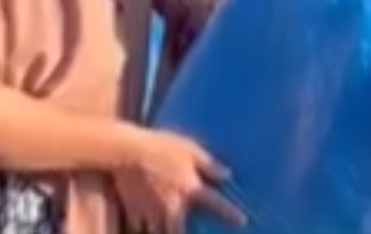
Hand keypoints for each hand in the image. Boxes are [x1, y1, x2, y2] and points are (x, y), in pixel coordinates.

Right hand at [113, 127, 244, 232]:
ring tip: (167, 226)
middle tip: (191, 229)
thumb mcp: (190, 149)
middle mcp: (173, 207)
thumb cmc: (161, 146)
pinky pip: (140, 231)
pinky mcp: (135, 215)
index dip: (231, 214)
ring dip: (166, 232)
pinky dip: (144, 231)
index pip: (216, 205)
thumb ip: (209, 164)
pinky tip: (146, 227)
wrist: (127, 151)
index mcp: (189, 190)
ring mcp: (153, 214)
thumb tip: (227, 174)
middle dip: (185, 233)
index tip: (243, 221)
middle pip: (182, 233)